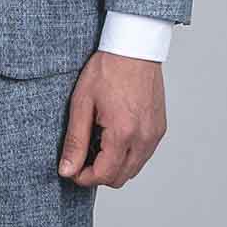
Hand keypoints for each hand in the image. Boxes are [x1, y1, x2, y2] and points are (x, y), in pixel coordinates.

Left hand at [59, 52, 165, 188]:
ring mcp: (154, 134)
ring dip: (113, 166)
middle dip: (98, 175)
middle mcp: (144, 138)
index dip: (84, 178)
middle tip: (82, 157)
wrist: (134, 48)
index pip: (104, 175)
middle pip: (119, 178)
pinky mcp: (159, 129)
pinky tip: (113, 138)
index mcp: (123, 132)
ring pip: (133, 170)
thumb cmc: (108, 69)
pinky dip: (127, 155)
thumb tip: (67, 169)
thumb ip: (75, 141)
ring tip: (97, 145)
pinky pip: (143, 155)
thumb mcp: (82, 104)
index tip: (72, 169)